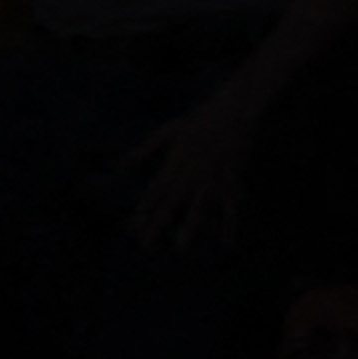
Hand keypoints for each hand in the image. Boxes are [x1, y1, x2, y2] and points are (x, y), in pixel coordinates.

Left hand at [127, 82, 271, 249]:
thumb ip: (146, 149)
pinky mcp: (231, 180)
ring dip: (189, 228)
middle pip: (172, 204)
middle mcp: (191, 174)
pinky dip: (230, 224)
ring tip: (180, 248)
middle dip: (158, 226)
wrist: (233, 111)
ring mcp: (212, 179)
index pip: (155, 192)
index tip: (132, 228)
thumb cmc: (200, 119)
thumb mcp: (168, 131)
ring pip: (199, 207)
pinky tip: (227, 242)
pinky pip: (230, 206)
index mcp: (175, 163)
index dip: (143, 211)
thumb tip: (124, 165)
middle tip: (146, 246)